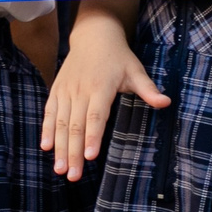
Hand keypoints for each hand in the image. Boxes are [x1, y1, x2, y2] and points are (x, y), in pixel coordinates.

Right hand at [40, 22, 169, 180]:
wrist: (94, 35)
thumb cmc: (118, 57)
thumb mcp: (136, 70)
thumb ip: (148, 89)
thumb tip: (166, 102)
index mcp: (101, 87)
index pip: (96, 116)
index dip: (92, 136)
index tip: (90, 156)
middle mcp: (80, 90)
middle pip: (75, 125)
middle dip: (73, 152)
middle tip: (73, 175)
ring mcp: (66, 91)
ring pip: (60, 123)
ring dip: (59, 147)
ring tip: (60, 170)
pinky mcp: (56, 90)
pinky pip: (50, 113)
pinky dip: (46, 130)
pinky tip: (45, 147)